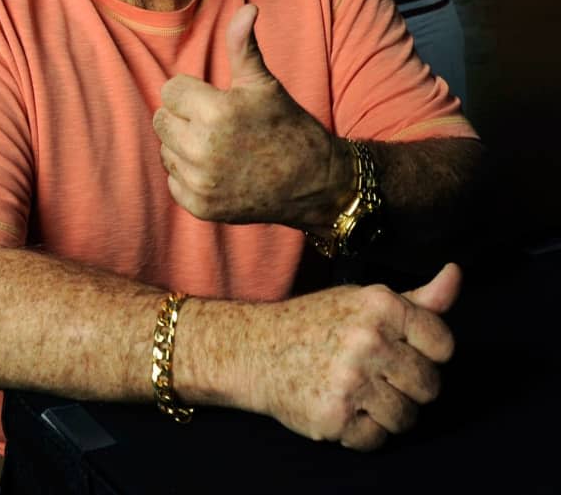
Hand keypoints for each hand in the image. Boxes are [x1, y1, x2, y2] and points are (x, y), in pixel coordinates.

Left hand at [153, 4, 349, 227]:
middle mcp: (203, 149)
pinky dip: (190, 176)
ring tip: (218, 145)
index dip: (192, 91)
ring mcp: (201, 182)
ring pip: (166, 150)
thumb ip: (243, 46)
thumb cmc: (287, 125)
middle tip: (216, 122)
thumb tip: (247, 8)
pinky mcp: (201, 207)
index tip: (216, 100)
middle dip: (184, 116)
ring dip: (184, 146)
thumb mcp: (264, 83)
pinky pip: (173, 181)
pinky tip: (218, 170)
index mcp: (216, 112)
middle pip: (161, 120)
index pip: (169, 90)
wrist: (314, 182)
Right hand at [244, 263, 460, 449]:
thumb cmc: (317, 323)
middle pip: (430, 386)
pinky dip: (364, 431)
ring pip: (407, 418)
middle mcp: (368, 340)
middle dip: (409, 385)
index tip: (401, 349)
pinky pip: (378, 440)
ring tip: (359, 391)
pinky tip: (344, 407)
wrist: (257, 349)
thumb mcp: (365, 301)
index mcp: (381, 306)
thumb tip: (456, 274)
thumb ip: (418, 299)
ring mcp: (351, 380)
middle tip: (376, 372)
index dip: (426, 353)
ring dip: (388, 412)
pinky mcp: (335, 417)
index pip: (443, 345)